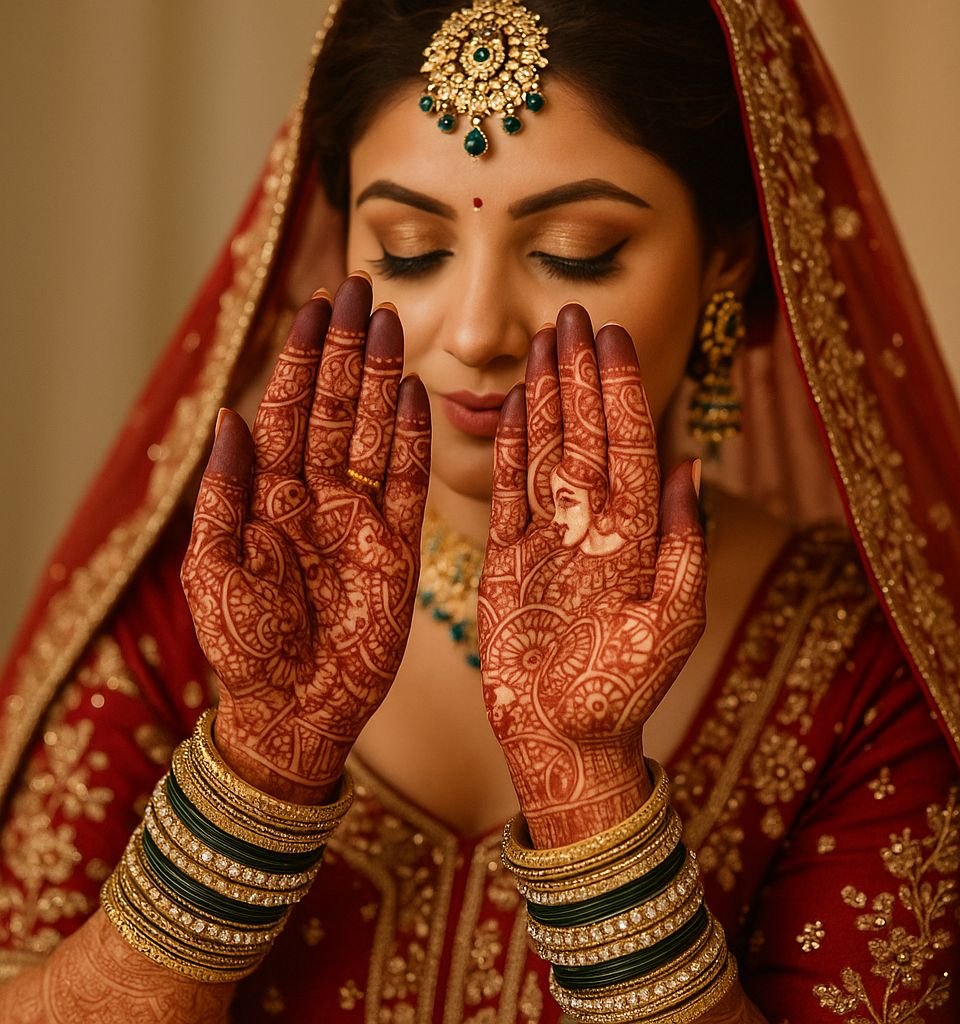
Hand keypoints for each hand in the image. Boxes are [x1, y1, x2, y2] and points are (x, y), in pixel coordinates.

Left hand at [181, 277, 430, 802]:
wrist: (295, 709)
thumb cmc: (244, 646)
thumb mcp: (215, 568)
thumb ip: (225, 493)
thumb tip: (230, 417)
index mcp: (270, 495)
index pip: (290, 408)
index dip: (304, 357)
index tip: (317, 305)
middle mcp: (318, 495)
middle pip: (337, 406)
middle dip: (347, 348)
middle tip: (363, 290)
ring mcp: (362, 518)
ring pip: (376, 431)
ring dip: (383, 377)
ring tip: (391, 324)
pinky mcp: (399, 547)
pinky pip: (410, 482)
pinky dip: (416, 438)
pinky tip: (416, 394)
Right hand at [478, 304, 705, 845]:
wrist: (566, 737)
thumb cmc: (624, 691)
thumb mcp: (669, 620)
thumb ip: (682, 542)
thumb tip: (691, 463)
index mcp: (634, 533)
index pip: (626, 444)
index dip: (618, 389)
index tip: (609, 337)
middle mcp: (592, 525)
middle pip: (585, 433)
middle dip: (581, 375)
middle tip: (570, 317)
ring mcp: (548, 538)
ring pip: (547, 451)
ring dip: (545, 397)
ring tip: (541, 345)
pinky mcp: (509, 558)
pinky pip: (508, 491)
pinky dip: (509, 448)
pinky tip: (511, 406)